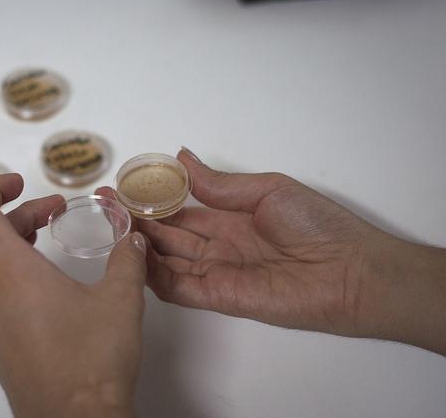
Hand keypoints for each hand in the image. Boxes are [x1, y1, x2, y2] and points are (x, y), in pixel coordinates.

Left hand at [0, 174, 146, 417]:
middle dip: (18, 219)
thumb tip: (133, 237)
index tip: (20, 184)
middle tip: (53, 216)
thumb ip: (127, 259)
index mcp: (11, 272)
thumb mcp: (120, 298)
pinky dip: (7, 286)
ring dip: (5, 252)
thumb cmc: (93, 356)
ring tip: (40, 251)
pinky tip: (42, 298)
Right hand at [99, 148, 445, 354]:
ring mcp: (216, 272)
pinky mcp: (218, 296)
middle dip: (135, 220)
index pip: (179, 210)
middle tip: (104, 204)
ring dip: (138, 245)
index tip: (122, 186)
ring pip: (166, 259)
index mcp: (229, 217)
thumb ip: (219, 184)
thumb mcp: (267, 190)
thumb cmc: (315, 224)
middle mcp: (217, 245)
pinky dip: (153, 274)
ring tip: (110, 224)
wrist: (350, 270)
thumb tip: (181, 157)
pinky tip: (131, 256)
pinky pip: (178, 287)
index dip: (151, 199)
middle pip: (167, 234)